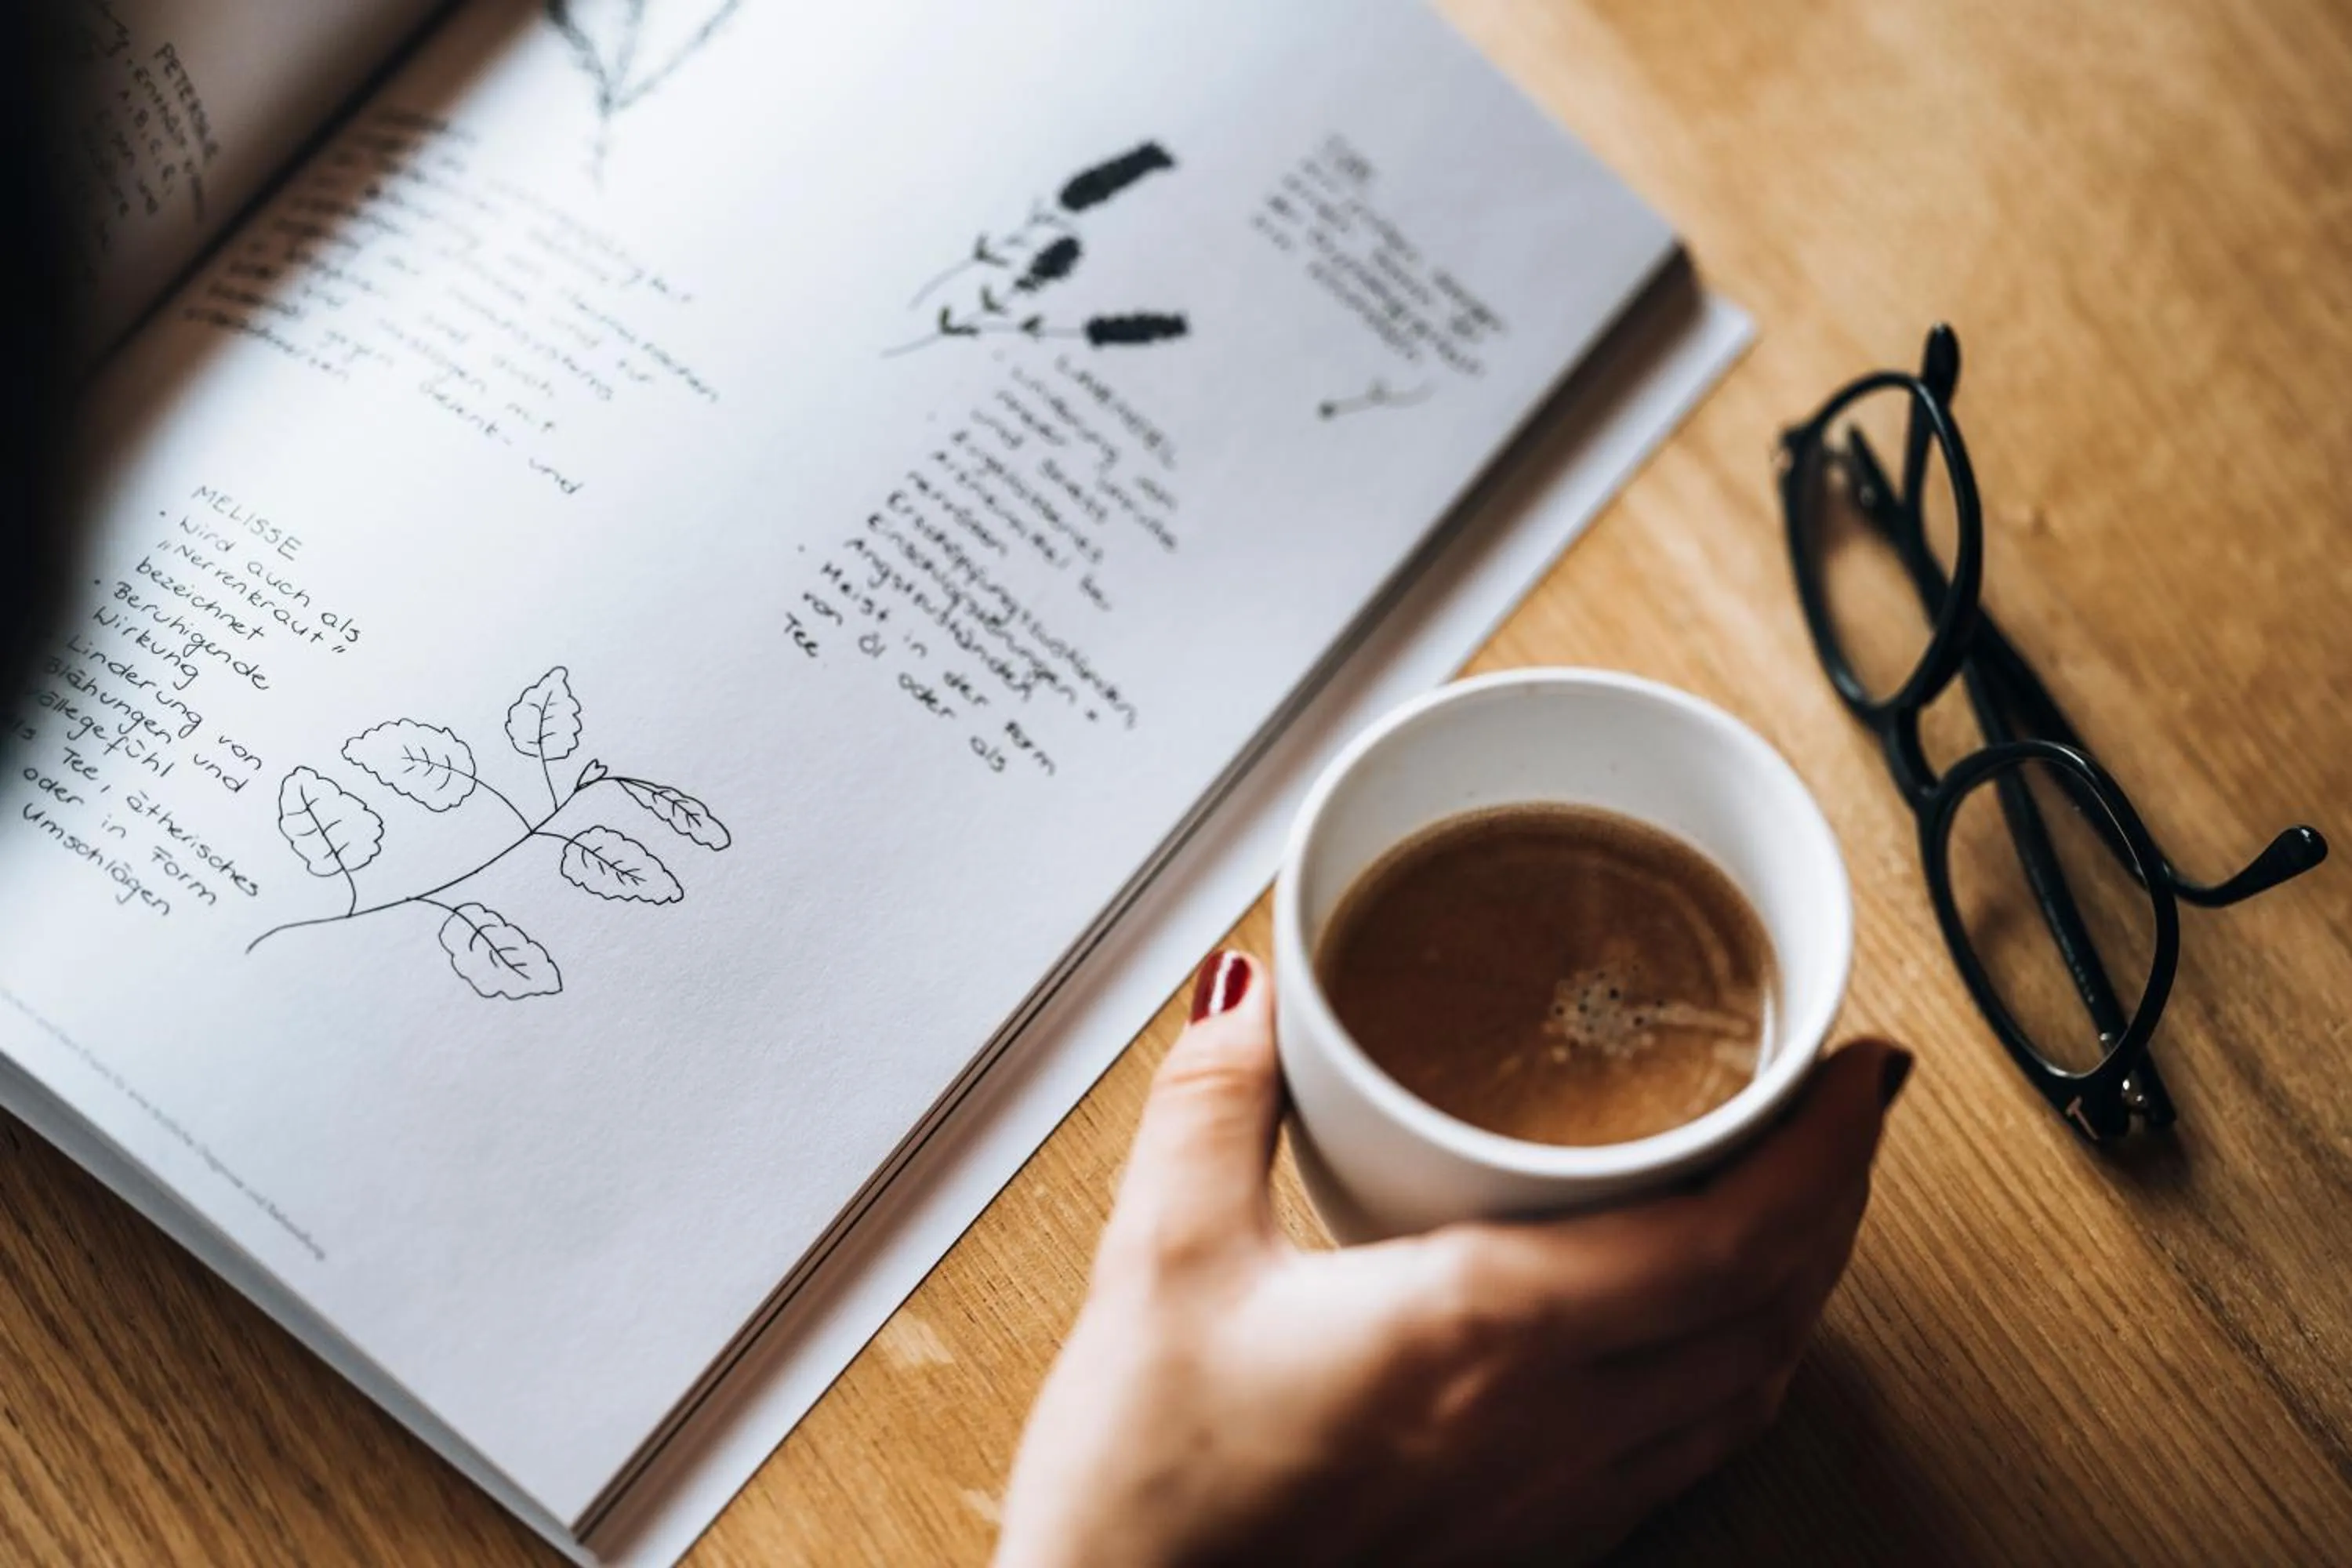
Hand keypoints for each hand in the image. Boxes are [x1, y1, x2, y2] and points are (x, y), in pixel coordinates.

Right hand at [994, 951, 1909, 1566]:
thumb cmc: (1148, 1492)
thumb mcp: (1162, 1258)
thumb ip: (1216, 1103)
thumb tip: (1253, 993)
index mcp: (1483, 1333)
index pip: (1732, 1236)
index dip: (1827, 1147)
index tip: (1860, 1071)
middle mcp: (1549, 1427)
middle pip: (1773, 1307)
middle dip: (1836, 1196)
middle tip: (1841, 1110)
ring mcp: (1551, 1501)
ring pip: (1746, 1388)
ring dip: (1797, 1286)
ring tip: (1792, 1205)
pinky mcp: (1526, 1545)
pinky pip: (1689, 1452)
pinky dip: (1733, 1371)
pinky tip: (1694, 1339)